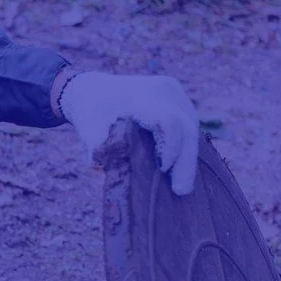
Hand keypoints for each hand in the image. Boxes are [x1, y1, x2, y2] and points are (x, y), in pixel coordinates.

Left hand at [59, 71, 200, 194]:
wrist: (93, 88)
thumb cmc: (90, 113)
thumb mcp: (88, 129)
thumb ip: (96, 147)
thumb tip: (100, 168)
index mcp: (140, 95)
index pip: (168, 121)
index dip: (171, 147)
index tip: (164, 170)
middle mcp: (162, 90)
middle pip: (186, 126)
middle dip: (186, 161)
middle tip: (182, 191)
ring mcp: (174, 91)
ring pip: (192, 126)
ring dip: (189, 156)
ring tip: (182, 184)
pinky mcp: (178, 97)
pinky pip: (189, 123)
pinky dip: (186, 146)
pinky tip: (181, 168)